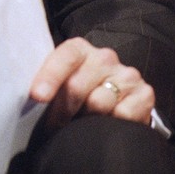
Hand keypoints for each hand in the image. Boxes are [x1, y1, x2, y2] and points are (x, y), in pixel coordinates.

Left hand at [30, 37, 153, 129]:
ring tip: (80, 123)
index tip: (37, 96)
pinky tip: (106, 123)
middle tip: (53, 125)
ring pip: (99, 104)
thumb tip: (29, 97)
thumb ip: (46, 81)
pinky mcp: (145, 94)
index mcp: (79, 48)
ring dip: (85, 119)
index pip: (65, 56)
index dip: (50, 76)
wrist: (117, 97)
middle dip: (61, 110)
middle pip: (77, 86)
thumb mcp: (61, 80)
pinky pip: (123, 115)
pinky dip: (111, 124)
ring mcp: (127, 74)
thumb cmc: (79, 89)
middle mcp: (105, 57)